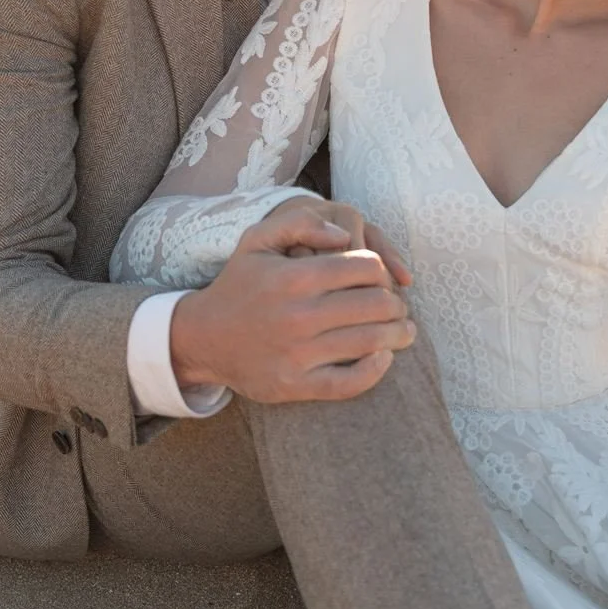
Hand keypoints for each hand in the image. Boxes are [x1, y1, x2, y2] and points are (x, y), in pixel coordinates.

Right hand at [169, 198, 415, 404]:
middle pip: (376, 304)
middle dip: (397, 304)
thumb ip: (301, 222)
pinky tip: (383, 357)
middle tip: (398, 307)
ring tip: (404, 331)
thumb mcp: (257, 239)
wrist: (203, 338)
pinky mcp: (297, 385)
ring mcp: (298, 353)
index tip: (382, 279)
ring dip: (399, 335)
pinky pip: (351, 382)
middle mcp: (298, 315)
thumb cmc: (240, 285)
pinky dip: (377, 369)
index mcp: (294, 277)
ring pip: (371, 341)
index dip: (384, 270)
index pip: (366, 267)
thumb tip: (343, 234)